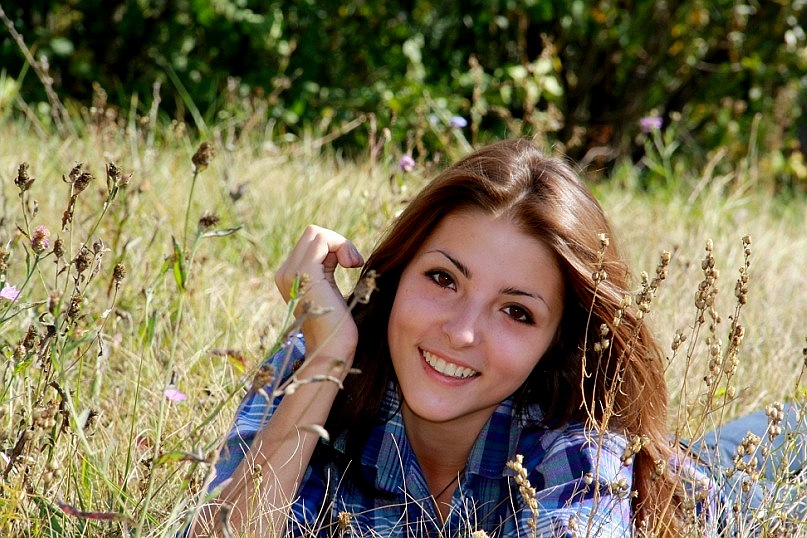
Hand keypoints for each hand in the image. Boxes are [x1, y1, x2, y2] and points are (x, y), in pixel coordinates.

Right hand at [275, 225, 363, 360]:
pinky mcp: (304, 273)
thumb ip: (328, 269)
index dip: (334, 248)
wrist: (333, 350)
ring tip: (352, 265)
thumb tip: (341, 250)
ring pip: (317, 233)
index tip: (350, 266)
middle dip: (338, 243)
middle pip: (313, 234)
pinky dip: (342, 246)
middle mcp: (285, 273)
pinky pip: (322, 239)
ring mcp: (291, 273)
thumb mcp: (331, 291)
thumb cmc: (339, 326)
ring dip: (341, 244)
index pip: (311, 243)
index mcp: (290, 277)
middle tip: (352, 264)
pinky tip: (352, 265)